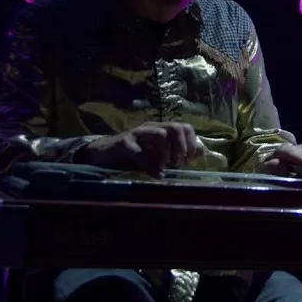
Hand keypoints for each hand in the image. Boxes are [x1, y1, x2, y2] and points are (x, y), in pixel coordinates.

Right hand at [80, 122, 205, 176]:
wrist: (103, 153)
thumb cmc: (133, 155)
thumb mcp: (158, 154)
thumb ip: (177, 152)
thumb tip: (199, 153)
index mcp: (161, 128)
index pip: (185, 127)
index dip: (191, 142)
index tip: (189, 159)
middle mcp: (151, 127)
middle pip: (175, 127)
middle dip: (182, 146)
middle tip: (178, 162)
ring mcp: (137, 133)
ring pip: (161, 134)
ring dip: (167, 153)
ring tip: (165, 166)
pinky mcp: (124, 143)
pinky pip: (140, 152)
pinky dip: (150, 165)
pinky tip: (156, 174)